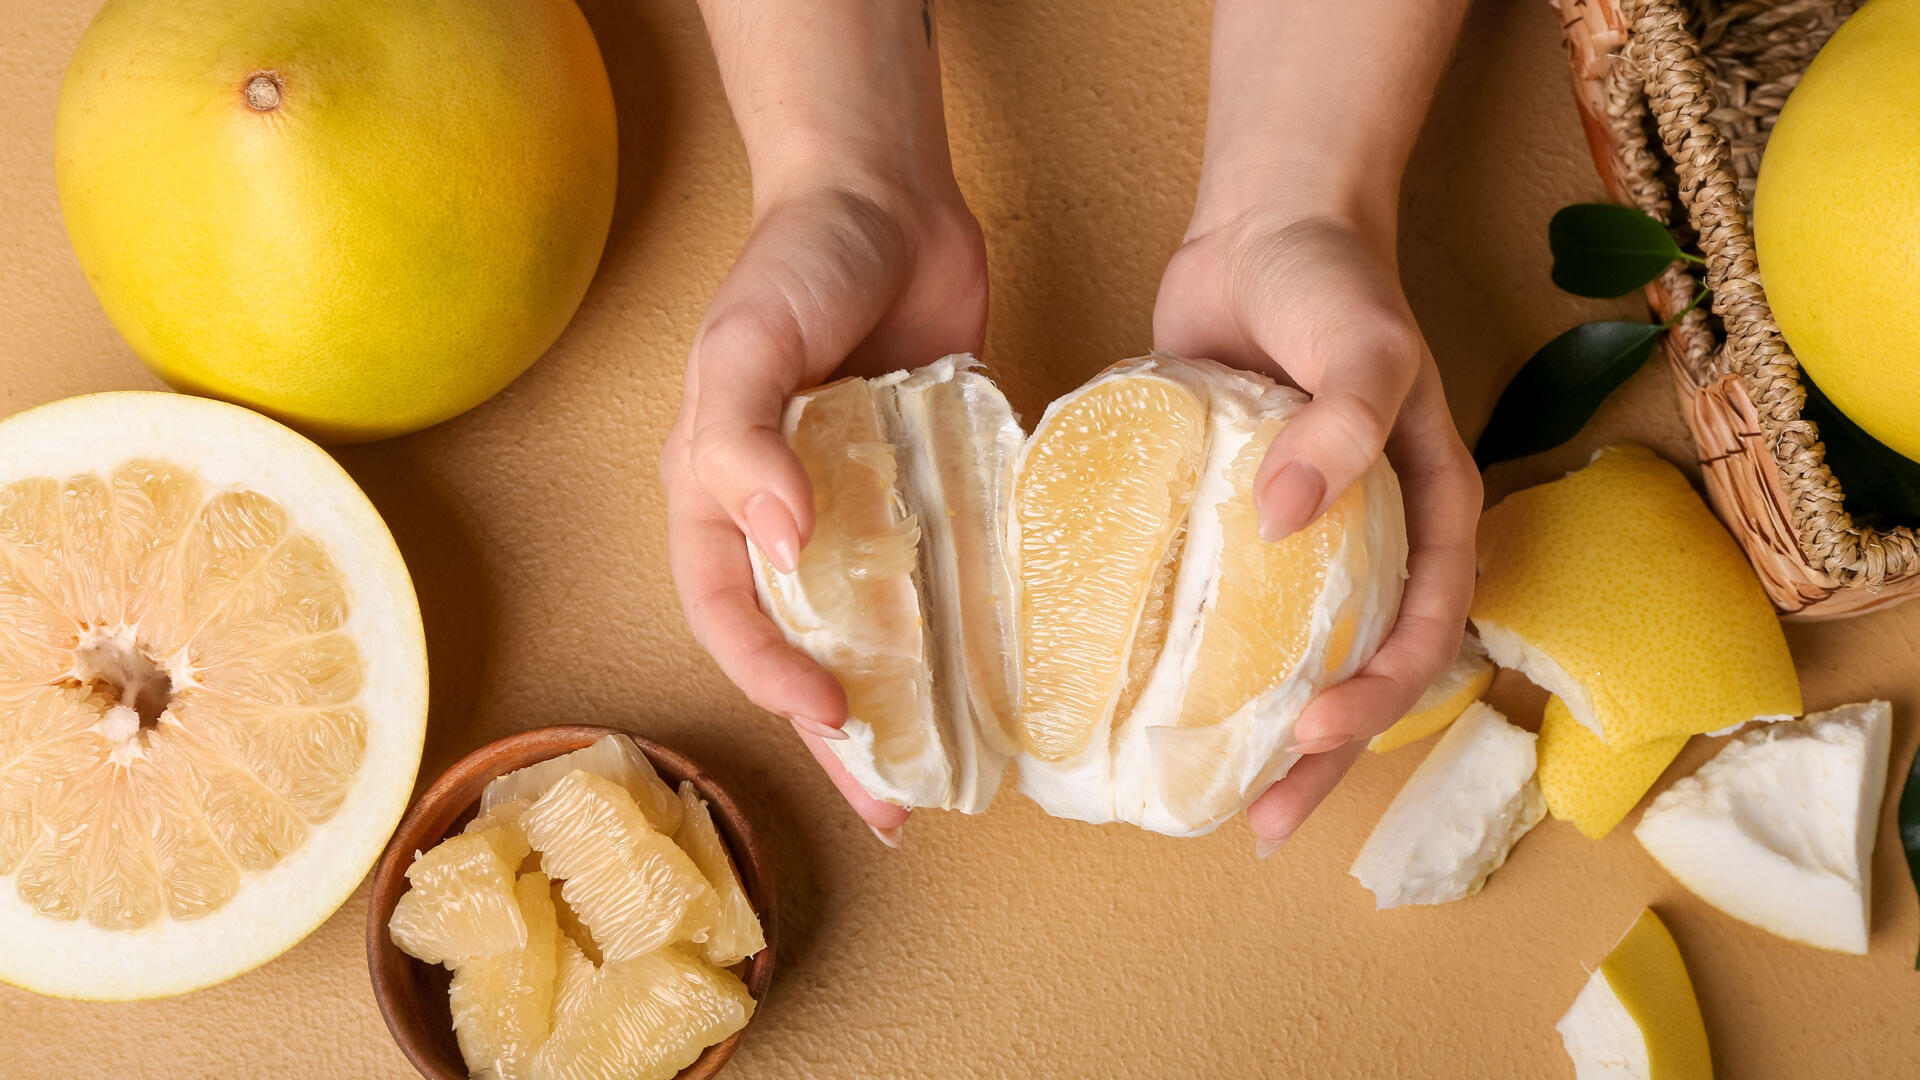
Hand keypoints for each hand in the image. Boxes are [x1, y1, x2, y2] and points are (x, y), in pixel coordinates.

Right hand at [661, 175, 987, 841]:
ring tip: (942, 776)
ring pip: (876, 629)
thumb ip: (741, 439)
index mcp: (719, 498)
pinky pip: (943, 572)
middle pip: (804, 649)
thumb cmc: (793, 265)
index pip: (729, 616)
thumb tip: (775, 539)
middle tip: (892, 807)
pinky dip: (963, 627)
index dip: (770, 677)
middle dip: (840, 736)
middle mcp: (787, 519)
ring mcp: (862, 507)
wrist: (884, 197)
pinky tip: (1000, 676)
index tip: (831, 716)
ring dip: (903, 704)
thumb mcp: (742, 344)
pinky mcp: (932, 486)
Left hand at [1153, 208, 1480, 853]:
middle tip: (1266, 820)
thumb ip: (1343, 425)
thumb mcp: (1363, 346)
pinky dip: (1196, 654)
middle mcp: (1365, 541)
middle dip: (1323, 755)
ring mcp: (1295, 538)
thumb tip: (1288, 522)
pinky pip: (1217, 601)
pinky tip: (1147, 697)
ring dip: (1261, 730)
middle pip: (1359, 672)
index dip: (1382, 695)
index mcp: (1424, 515)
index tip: (1316, 729)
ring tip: (1218, 799)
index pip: (1423, 631)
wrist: (1261, 228)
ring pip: (1286, 656)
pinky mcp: (1225, 518)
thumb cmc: (1332, 284)